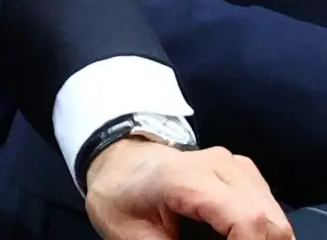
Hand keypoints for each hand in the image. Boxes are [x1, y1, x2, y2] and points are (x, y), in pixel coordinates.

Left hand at [84, 139, 291, 239]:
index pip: (247, 220)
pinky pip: (269, 213)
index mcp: (185, 178)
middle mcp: (220, 165)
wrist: (119, 164)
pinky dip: (258, 235)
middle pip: (272, 224)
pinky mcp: (246, 174)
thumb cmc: (120, 198)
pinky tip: (230, 239)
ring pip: (276, 222)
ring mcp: (237, 167)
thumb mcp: (132, 237)